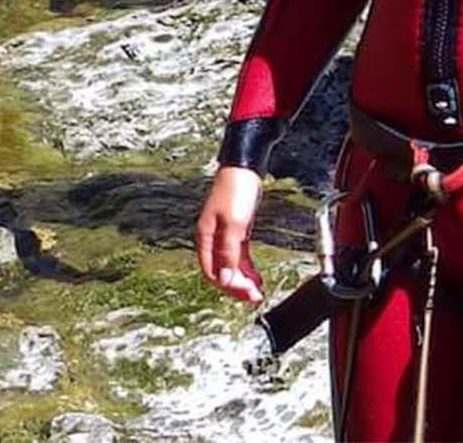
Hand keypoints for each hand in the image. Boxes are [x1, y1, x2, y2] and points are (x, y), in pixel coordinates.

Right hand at [195, 165, 265, 304]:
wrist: (245, 166)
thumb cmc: (236, 188)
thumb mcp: (234, 223)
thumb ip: (229, 252)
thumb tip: (225, 279)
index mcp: (206, 236)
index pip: (212, 272)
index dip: (228, 286)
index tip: (246, 293)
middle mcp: (212, 237)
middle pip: (221, 271)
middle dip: (237, 286)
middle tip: (254, 296)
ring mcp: (224, 233)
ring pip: (230, 265)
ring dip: (243, 279)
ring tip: (257, 290)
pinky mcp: (235, 229)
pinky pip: (238, 255)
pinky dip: (246, 267)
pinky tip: (255, 276)